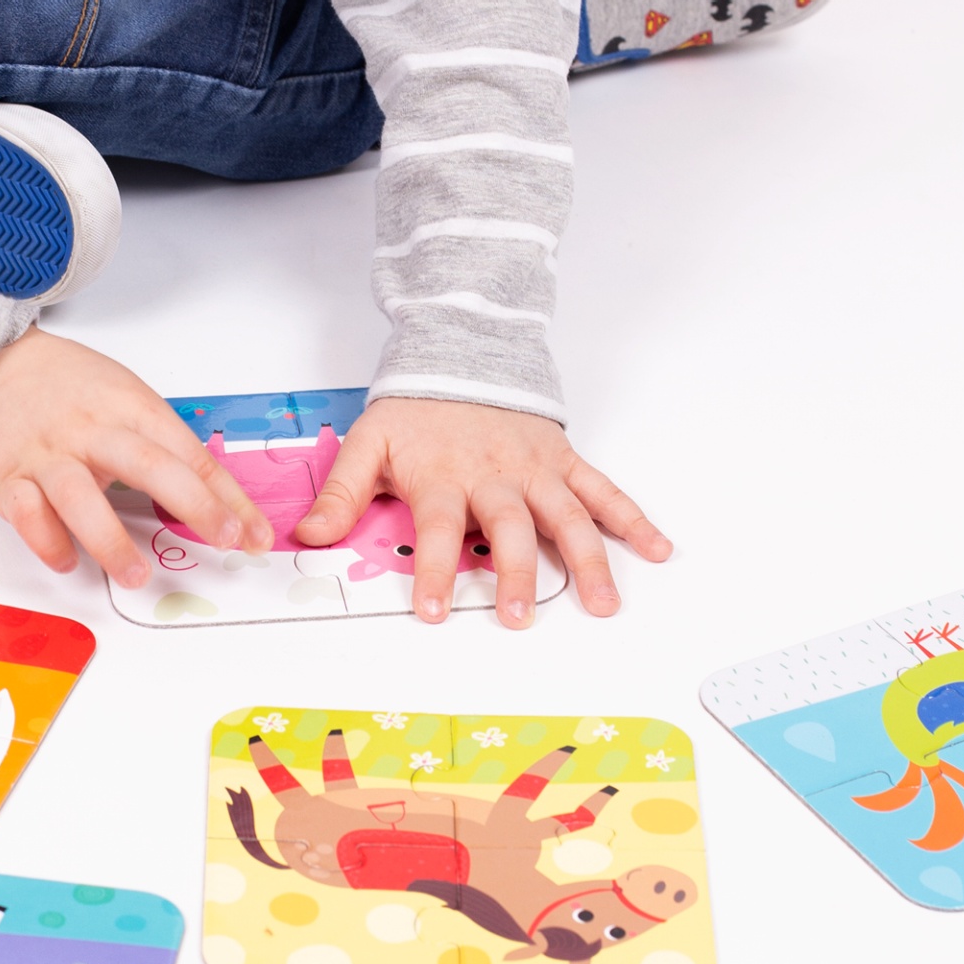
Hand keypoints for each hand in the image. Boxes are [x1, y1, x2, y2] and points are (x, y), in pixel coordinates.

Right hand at [0, 327, 271, 585]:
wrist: (3, 363)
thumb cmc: (78, 389)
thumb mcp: (132, 401)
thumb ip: (169, 448)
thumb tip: (223, 503)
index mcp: (131, 409)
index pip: (188, 454)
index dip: (224, 496)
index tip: (251, 532)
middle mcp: (92, 430)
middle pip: (147, 465)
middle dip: (193, 505)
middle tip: (224, 541)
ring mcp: (49, 454)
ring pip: (79, 497)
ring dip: (111, 540)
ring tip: (138, 576)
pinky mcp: (9, 476)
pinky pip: (26, 513)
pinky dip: (47, 541)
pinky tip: (68, 561)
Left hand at [292, 396, 669, 628]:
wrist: (462, 347)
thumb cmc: (417, 406)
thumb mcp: (367, 442)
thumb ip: (340, 493)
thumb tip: (307, 538)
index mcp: (443, 475)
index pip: (438, 529)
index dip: (435, 569)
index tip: (433, 611)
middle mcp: (494, 475)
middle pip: (509, 528)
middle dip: (515, 573)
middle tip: (518, 616)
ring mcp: (534, 469)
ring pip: (566, 516)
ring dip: (587, 560)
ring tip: (602, 603)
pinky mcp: (563, 459)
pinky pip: (602, 490)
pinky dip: (632, 518)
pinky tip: (657, 548)